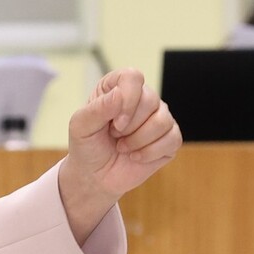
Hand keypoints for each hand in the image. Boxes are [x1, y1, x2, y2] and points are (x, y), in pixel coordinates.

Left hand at [58, 68, 181, 242]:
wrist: (95, 176)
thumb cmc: (87, 146)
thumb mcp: (81, 127)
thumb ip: (97, 108)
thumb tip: (119, 94)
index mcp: (118, 87)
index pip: (133, 77)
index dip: (127, 99)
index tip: (115, 122)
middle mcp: (142, 98)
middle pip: (150, 100)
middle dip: (130, 126)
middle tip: (115, 136)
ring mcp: (159, 118)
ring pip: (163, 121)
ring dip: (138, 141)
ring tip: (123, 147)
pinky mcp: (169, 139)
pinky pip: (172, 140)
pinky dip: (150, 153)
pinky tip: (136, 156)